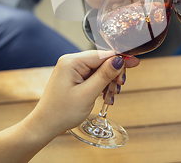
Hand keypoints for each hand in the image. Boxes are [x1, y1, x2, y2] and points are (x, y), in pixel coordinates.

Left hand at [21, 51, 138, 137]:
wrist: (45, 126)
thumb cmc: (61, 112)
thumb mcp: (87, 94)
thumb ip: (104, 75)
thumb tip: (120, 60)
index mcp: (72, 62)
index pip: (102, 54)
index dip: (120, 59)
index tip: (135, 63)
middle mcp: (71, 62)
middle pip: (103, 61)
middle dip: (113, 74)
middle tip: (118, 88)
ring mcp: (73, 69)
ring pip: (100, 70)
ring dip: (108, 82)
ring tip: (109, 97)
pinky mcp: (75, 77)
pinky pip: (94, 76)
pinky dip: (102, 86)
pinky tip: (105, 96)